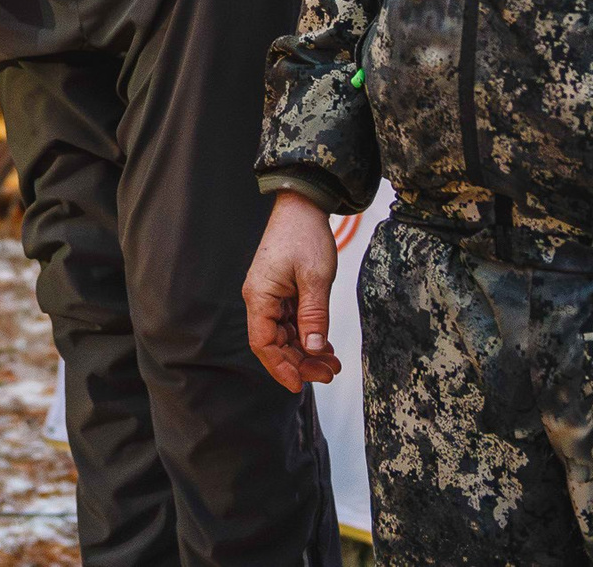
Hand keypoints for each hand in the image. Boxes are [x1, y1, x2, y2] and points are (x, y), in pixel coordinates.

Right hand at [245, 190, 342, 391]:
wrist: (303, 206)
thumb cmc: (304, 235)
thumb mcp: (315, 279)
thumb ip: (314, 317)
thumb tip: (314, 349)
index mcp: (260, 296)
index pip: (263, 343)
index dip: (280, 367)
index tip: (299, 385)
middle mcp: (261, 298)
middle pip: (275, 343)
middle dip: (300, 362)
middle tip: (328, 374)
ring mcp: (271, 295)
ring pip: (285, 335)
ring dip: (307, 351)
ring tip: (332, 364)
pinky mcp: (282, 291)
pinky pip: (292, 322)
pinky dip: (308, 335)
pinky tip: (325, 346)